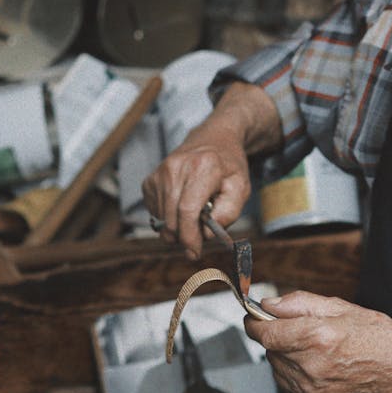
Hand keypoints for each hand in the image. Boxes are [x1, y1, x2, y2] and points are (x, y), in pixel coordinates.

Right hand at [141, 121, 249, 258]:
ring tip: (195, 213)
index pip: (187, 210)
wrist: (213, 139)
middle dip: (185, 237)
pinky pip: (155, 212)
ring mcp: (160, 172)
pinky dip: (168, 217)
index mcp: (204, 167)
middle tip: (200, 236)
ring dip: (178, 226)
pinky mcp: (150, 180)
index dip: (190, 237)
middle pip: (172, 218)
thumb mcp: (241, 188)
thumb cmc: (229, 166)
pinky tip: (182, 205)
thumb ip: (228, 213)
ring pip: (162, 219)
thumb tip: (206, 235)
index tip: (194, 253)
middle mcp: (177, 167)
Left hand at [244, 291, 391, 392]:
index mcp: (317, 336)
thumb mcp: (338, 306)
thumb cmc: (372, 335)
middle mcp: (310, 364)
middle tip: (298, 326)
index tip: (253, 315)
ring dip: (283, 351)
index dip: (254, 322)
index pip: (266, 333)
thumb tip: (268, 303)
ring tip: (311, 345)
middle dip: (276, 333)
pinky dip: (289, 368)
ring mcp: (310, 385)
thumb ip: (298, 303)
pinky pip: (284, 379)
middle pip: (269, 347)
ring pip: (275, 363)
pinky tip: (310, 360)